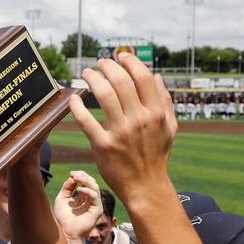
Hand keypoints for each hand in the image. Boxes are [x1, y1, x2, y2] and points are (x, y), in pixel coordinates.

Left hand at [53, 170, 101, 239]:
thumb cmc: (64, 218)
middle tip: (74, 174)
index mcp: (84, 196)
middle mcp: (91, 200)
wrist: (66, 232)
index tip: (71, 173)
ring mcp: (95, 205)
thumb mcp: (62, 198)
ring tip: (76, 178)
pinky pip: (95, 198)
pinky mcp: (97, 211)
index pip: (86, 182)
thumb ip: (67, 187)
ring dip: (86, 181)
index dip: (80, 175)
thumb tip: (73, 176)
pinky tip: (79, 190)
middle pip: (92, 183)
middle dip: (83, 176)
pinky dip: (88, 192)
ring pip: (95, 188)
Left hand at [67, 53, 175, 204]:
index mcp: (156, 113)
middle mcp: (139, 120)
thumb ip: (164, 101)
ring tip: (87, 74)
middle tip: (100, 64)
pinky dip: (77, 106)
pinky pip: (86, 120)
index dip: (130, 62)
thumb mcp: (169, 128)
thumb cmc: (156, 155)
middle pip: (120, 80)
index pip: (142, 77)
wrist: (146, 187)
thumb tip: (157, 76)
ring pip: (103, 94)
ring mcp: (120, 133)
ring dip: (92, 79)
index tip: (120, 57)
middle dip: (107, 66)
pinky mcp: (103, 146)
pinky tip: (74, 99)